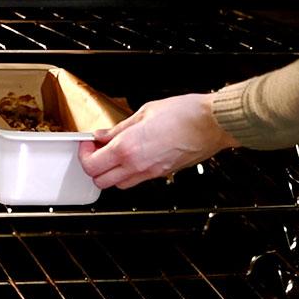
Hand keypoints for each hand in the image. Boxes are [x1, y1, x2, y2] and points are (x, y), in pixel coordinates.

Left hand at [78, 93, 239, 188]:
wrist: (213, 124)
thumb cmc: (185, 114)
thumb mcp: (144, 113)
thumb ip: (118, 128)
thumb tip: (101, 135)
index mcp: (127, 148)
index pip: (91, 164)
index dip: (84, 154)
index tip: (88, 143)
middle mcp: (136, 165)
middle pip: (100, 181)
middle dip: (94, 166)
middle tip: (97, 150)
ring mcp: (150, 173)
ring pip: (118, 185)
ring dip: (110, 173)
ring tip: (114, 154)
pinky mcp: (161, 175)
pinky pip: (136, 181)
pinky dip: (128, 173)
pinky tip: (132, 156)